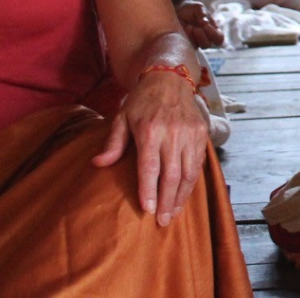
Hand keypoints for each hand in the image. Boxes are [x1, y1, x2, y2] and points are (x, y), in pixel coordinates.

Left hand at [92, 67, 209, 226]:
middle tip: (163, 222)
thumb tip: (97, 165)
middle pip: (172, 174)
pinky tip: (185, 193)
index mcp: (150, 130)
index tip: (148, 210)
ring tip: (175, 213)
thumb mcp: (122, 117)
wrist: (169, 77)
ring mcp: (190, 132)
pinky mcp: (201, 131)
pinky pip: (199, 161)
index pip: (150, 167)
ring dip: (183, 195)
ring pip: (189, 171)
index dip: (149, 190)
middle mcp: (173, 132)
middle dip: (168, 200)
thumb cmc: (141, 100)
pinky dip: (193, 180)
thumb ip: (112, 143)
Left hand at [176, 1, 224, 47]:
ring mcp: (197, 43)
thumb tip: (205, 22)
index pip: (219, 38)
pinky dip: (188, 37)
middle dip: (205, 36)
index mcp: (213, 30)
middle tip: (197, 28)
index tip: (206, 25)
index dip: (214, 34)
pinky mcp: (187, 44)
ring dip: (197, 37)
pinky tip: (186, 28)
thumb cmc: (191, 10)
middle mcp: (206, 38)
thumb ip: (202, 13)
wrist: (178, 12)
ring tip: (190, 27)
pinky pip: (190, 45)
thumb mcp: (198, 8)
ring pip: (201, 46)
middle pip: (210, 44)